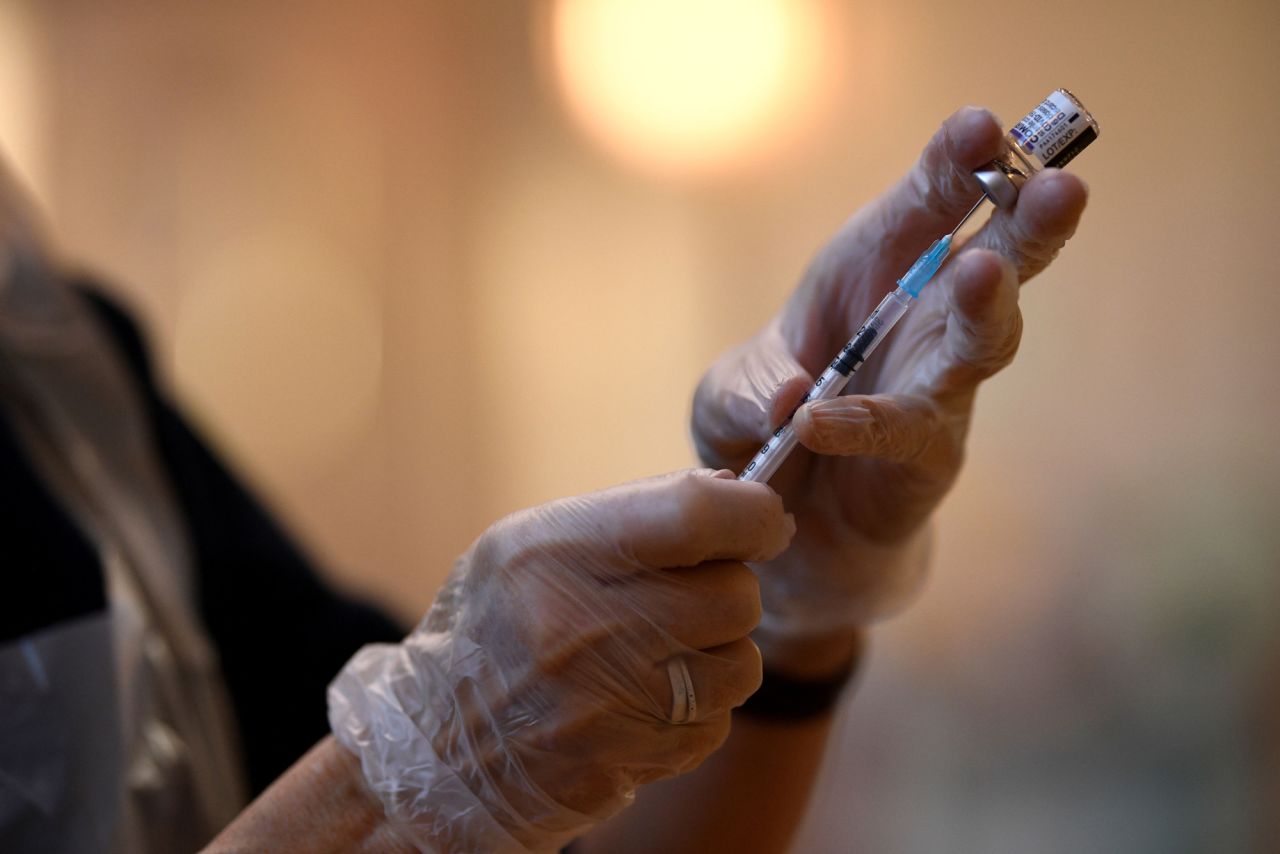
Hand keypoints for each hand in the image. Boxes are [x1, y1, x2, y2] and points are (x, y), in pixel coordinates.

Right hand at [328, 470, 793, 852]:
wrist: (438, 747)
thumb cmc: (495, 625)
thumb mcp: (529, 544)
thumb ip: (630, 513)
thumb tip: (737, 493)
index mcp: (557, 553)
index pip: (697, 516)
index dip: (753, 515)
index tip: (763, 521)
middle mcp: (582, 627)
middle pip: (735, 595)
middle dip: (731, 589)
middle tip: (693, 595)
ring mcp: (607, 704)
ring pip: (741, 665)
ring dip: (720, 654)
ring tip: (669, 650)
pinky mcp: (629, 761)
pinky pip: (717, 723)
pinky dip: (699, 709)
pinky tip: (649, 699)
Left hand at [691, 107, 1088, 656]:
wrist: (784, 529)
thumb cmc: (764, 430)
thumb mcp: (731, 397)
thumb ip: (748, 388)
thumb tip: (791, 397)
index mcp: (880, 271)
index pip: (930, 204)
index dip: (958, 163)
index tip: (983, 125)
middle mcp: (924, 322)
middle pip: (998, 261)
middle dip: (1028, 220)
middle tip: (1060, 182)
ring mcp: (937, 389)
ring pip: (984, 344)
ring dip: (989, 309)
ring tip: (989, 273)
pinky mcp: (925, 457)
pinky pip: (902, 432)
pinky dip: (862, 425)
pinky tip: (821, 421)